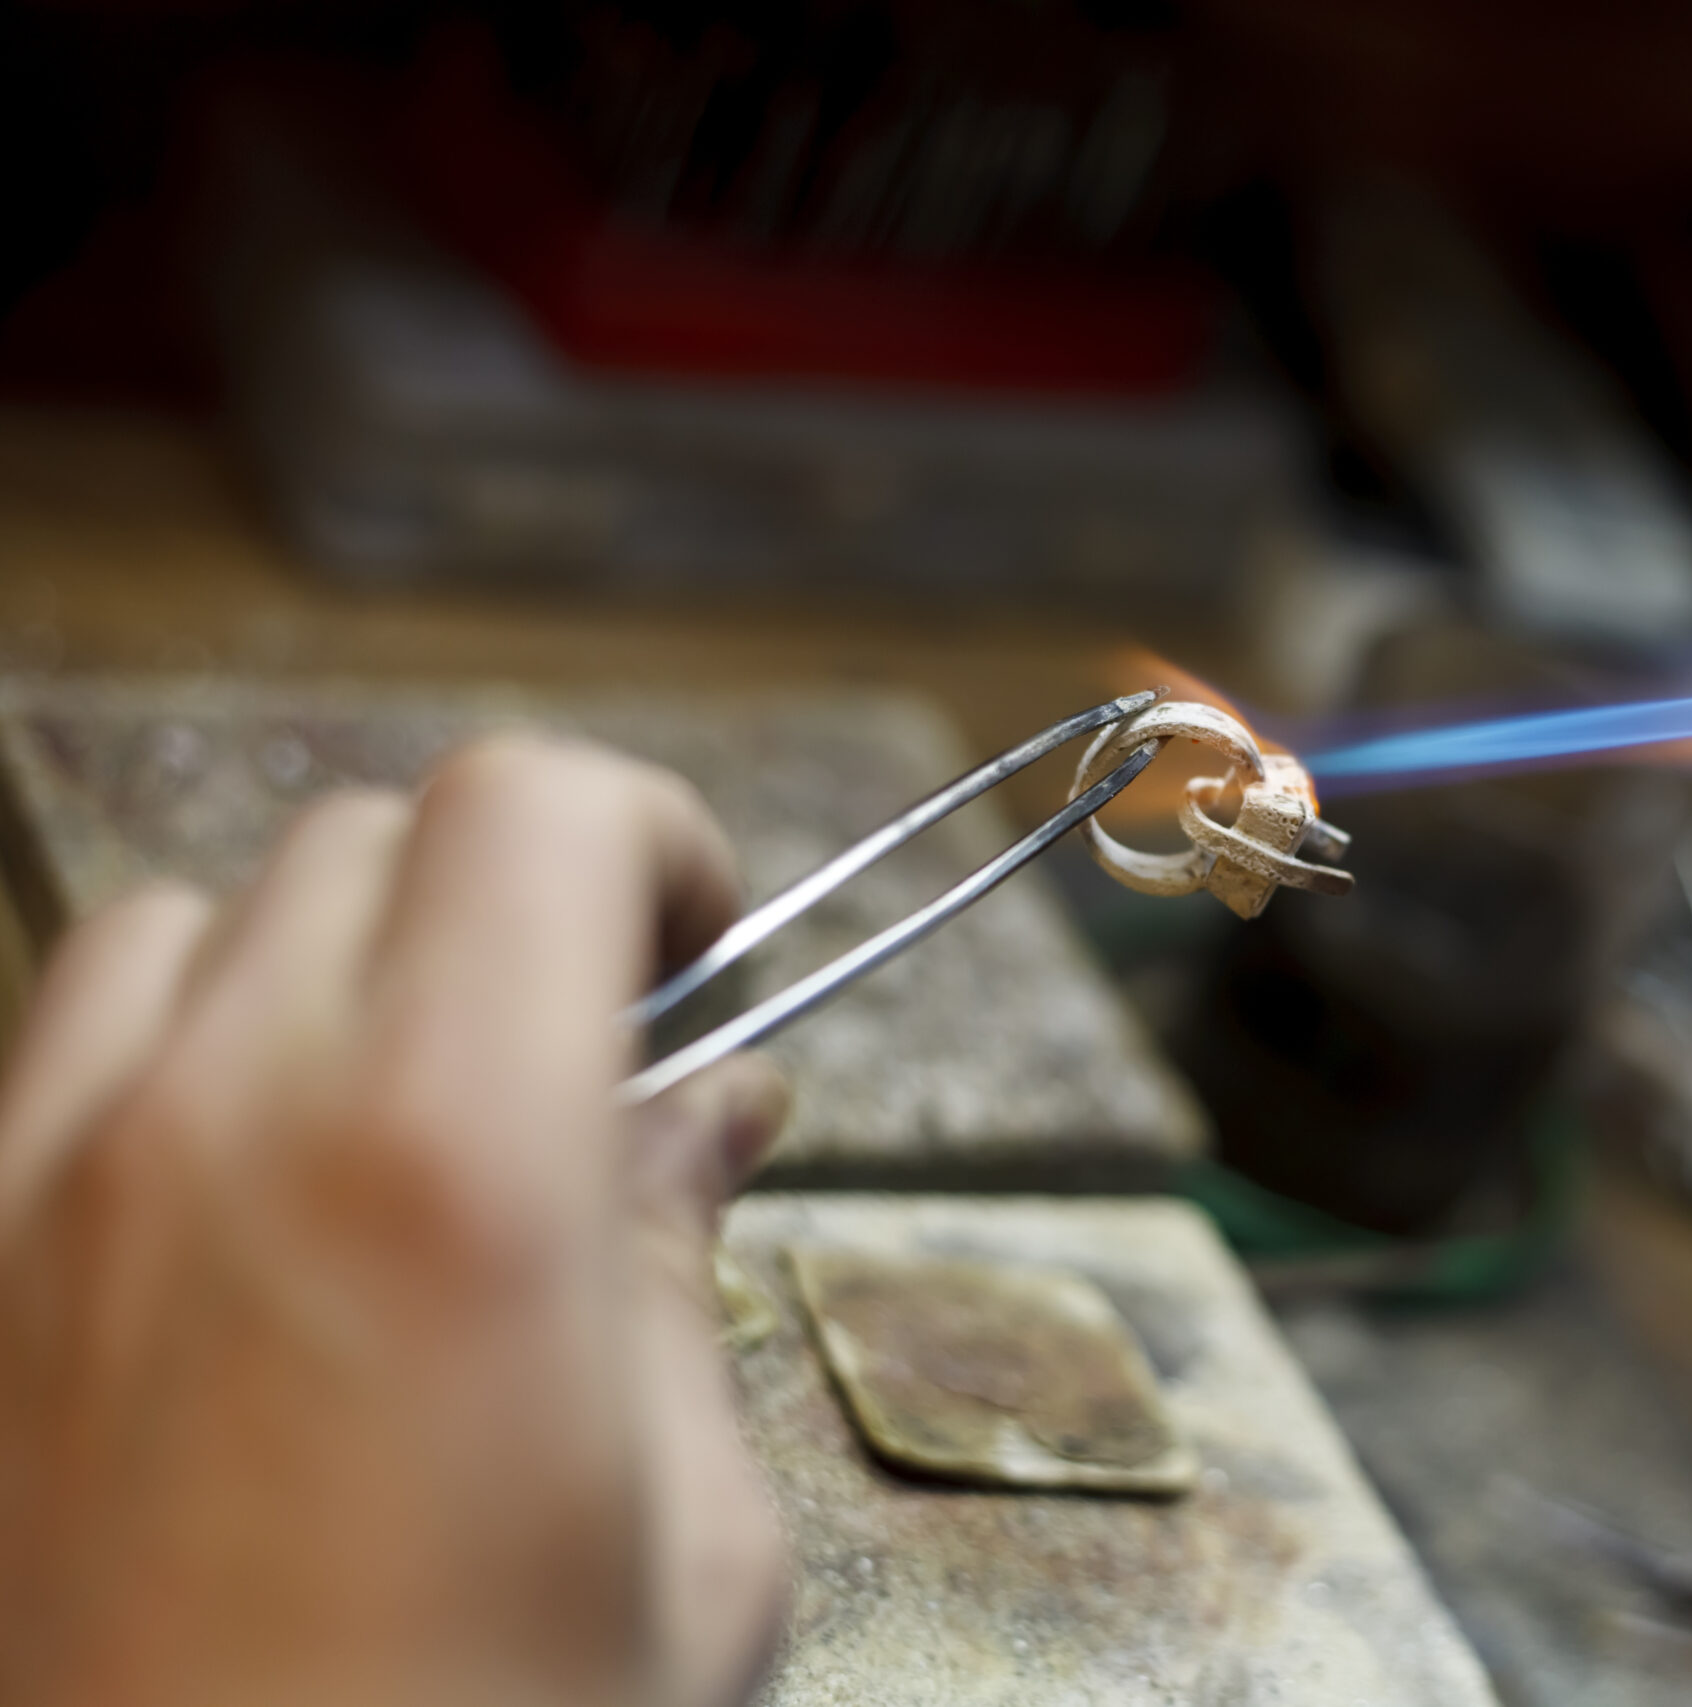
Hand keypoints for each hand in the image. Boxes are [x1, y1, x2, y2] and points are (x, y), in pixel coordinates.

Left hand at [0, 737, 791, 1706]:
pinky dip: (171, 1056)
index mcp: (456, 1172)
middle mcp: (222, 1135)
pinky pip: (52, 1060)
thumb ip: (682, 1270)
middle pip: (372, 842)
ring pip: (189, 923)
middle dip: (514, 903)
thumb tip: (713, 1113)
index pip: (535, 815)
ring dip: (330, 961)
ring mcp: (46, 1209)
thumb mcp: (683, 1542)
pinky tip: (250, 1200)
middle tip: (596, 1050)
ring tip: (415, 1107)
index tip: (703, 945)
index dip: (651, 842)